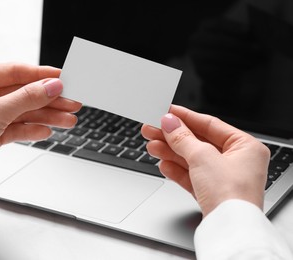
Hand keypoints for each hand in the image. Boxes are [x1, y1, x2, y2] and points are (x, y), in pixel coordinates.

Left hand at [0, 63, 81, 185]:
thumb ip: (28, 98)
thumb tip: (53, 86)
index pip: (17, 71)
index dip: (42, 75)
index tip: (64, 79)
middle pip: (25, 93)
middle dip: (50, 99)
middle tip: (73, 102)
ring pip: (25, 111)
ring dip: (47, 116)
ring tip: (69, 120)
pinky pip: (19, 127)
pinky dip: (33, 129)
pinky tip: (48, 131)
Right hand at [141, 105, 269, 216]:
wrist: (228, 228)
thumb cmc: (231, 194)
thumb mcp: (202, 157)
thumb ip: (182, 138)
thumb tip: (170, 123)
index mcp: (245, 147)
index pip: (211, 125)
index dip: (186, 117)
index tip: (168, 112)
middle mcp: (237, 162)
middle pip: (198, 143)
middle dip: (173, 137)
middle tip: (153, 129)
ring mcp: (223, 178)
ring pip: (192, 160)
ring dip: (170, 152)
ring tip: (151, 146)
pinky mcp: (212, 193)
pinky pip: (191, 176)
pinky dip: (176, 170)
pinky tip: (163, 164)